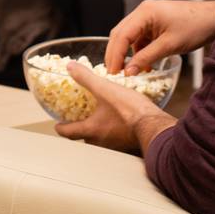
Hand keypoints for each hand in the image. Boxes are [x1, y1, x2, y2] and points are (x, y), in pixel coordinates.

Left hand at [54, 62, 174, 154]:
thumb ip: (87, 78)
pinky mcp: (129, 144)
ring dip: (98, 130)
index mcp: (92, 130)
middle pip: (84, 138)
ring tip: (101, 117)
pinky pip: (116, 139)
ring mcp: (116, 146)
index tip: (58, 124)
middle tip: (79, 118)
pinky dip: (113, 131)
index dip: (61, 127)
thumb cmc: (131, 111)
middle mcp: (101, 142)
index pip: (68, 133)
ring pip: (100, 140)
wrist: (156, 126)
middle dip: (80, 128)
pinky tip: (120, 121)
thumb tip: (71, 67)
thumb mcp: (106, 89)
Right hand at [104, 0, 214, 74]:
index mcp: (144, 12)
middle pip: (120, 34)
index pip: (121, 35)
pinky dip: (138, 51)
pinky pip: (139, 38)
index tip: (113, 73)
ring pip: (128, 37)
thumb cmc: (195, 27)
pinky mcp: (153, 23)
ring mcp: (147, 16)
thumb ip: (146, 58)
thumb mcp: (169, 46)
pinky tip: (143, 64)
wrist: (213, 18)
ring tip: (129, 72)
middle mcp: (142, 12)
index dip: (115, 56)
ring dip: (127, 54)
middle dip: (116, 55)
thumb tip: (128, 72)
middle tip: (114, 74)